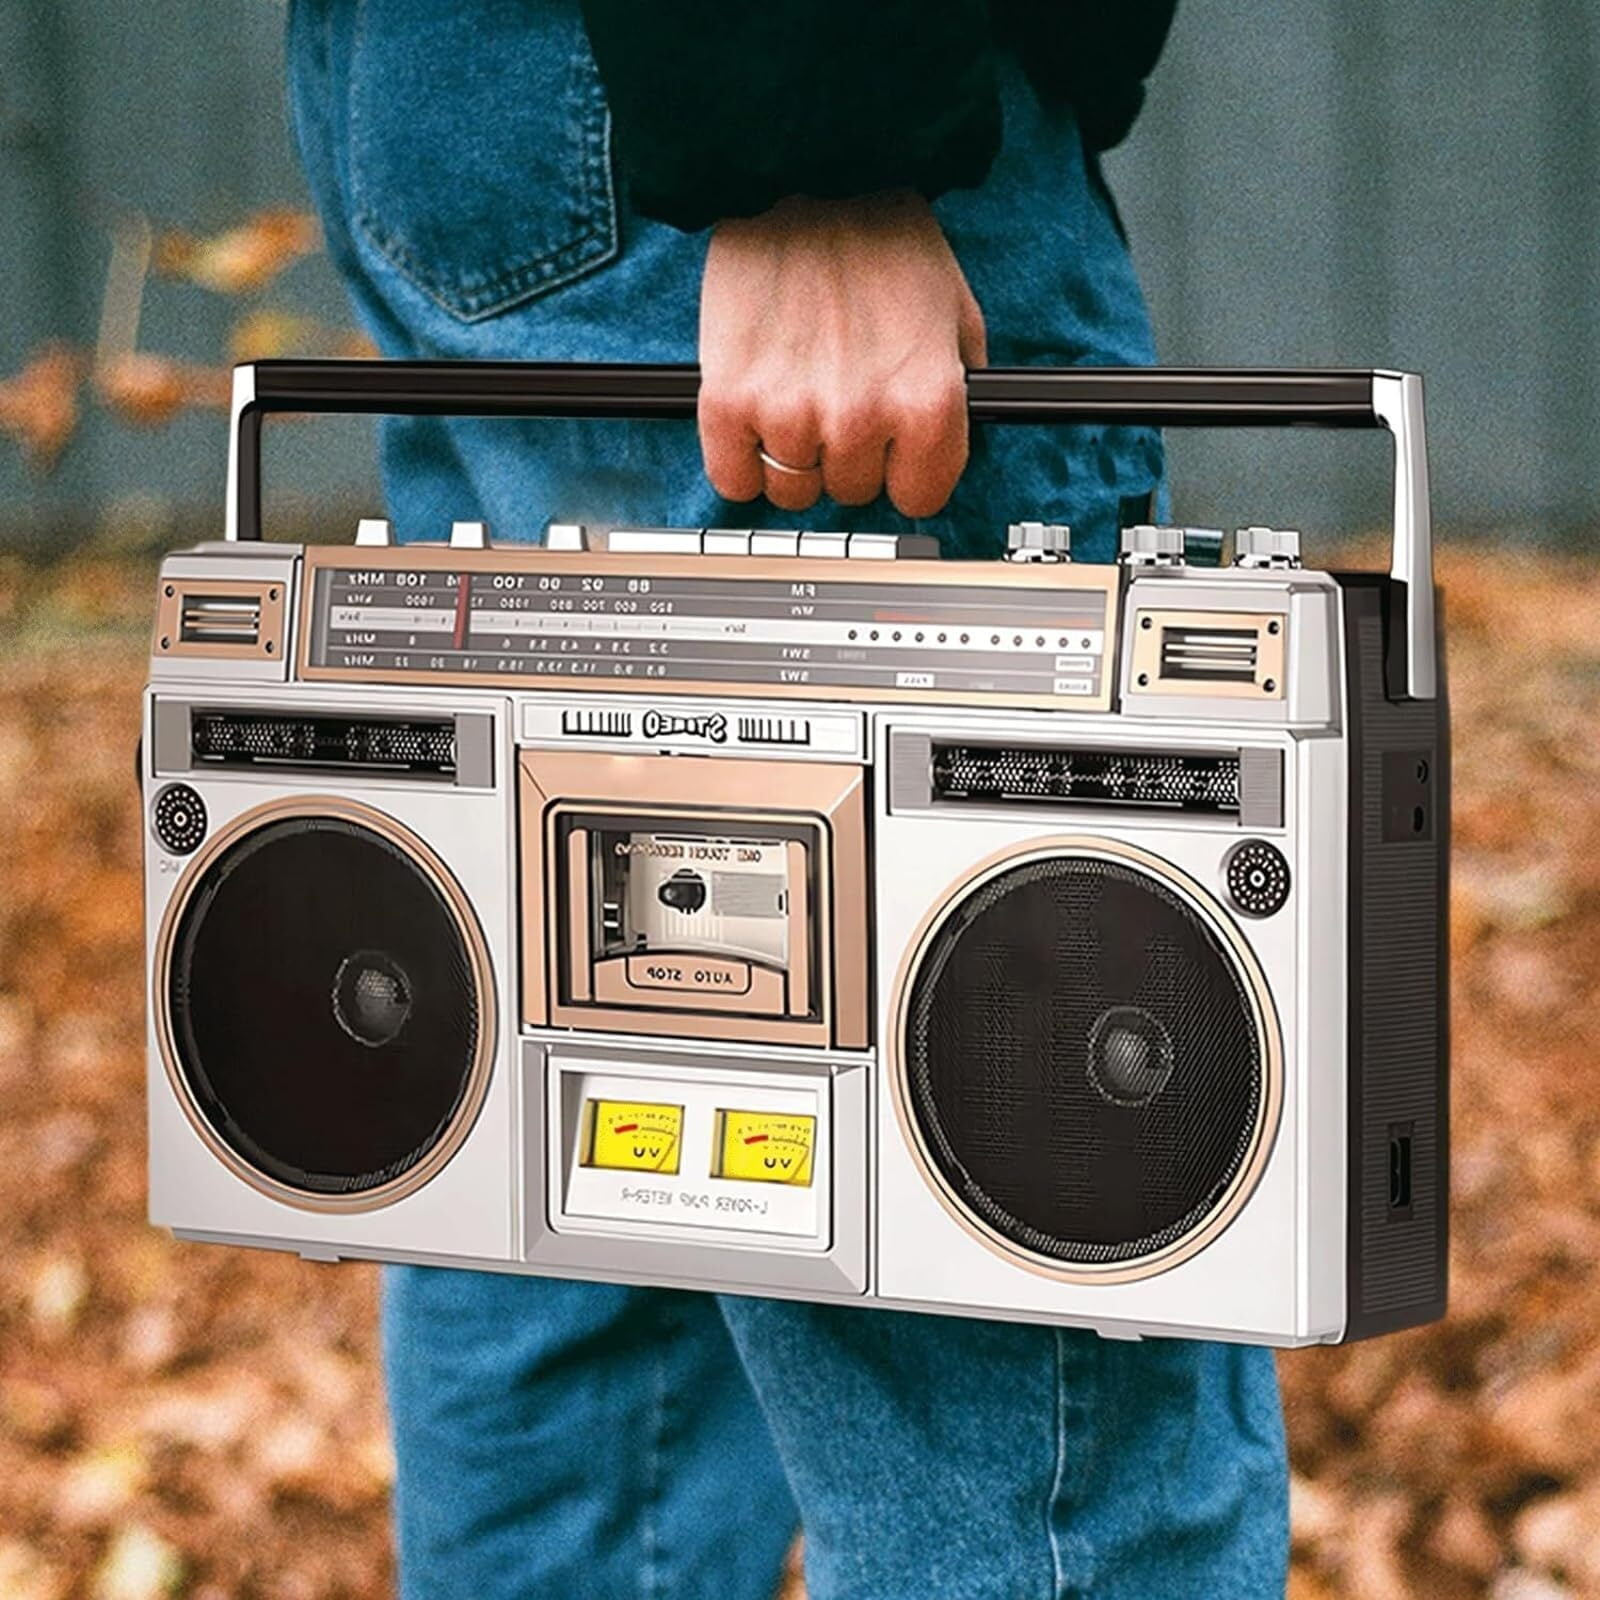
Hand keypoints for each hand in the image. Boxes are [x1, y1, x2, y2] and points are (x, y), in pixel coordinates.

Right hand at [698, 190, 986, 518]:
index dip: (904, 471)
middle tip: (835, 397)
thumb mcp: (957, 313)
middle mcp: (861, 419)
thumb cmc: (883, 237)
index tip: (890, 452)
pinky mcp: (728, 403)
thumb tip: (942, 449)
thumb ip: (959, 392)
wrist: (809, 175)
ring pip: (792, 490)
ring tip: (793, 395)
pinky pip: (734, 481)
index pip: (919, 498)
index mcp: (927, 402)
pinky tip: (752, 418)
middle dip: (846, 454)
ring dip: (792, 456)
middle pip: (851, 492)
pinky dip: (740, 462)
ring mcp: (791, 414)